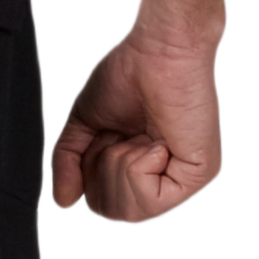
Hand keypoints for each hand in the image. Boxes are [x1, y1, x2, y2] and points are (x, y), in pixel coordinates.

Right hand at [49, 18, 224, 224]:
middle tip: (118, 133)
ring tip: (136, 134)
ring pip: (129, 212)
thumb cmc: (128, 71)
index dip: (88, 167)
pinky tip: (154, 139)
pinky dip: (138, 165)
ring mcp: (179, 178)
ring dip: (119, 164)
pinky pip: (150, 199)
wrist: (159, 47)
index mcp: (134, 164)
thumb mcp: (85, 120)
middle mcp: (160, 176)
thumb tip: (62, 201)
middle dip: (101, 167)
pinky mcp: (197, 175)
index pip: (100, 199)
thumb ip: (68, 161)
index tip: (103, 131)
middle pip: (112, 211)